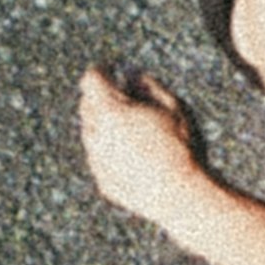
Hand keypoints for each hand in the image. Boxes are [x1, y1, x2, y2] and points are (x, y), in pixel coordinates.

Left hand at [77, 65, 208, 229]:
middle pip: (86, 104)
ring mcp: (96, 158)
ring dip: (103, 126)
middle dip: (100, 98)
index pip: (91, 79)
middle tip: (123, 100)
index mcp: (110, 111)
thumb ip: (149, 86)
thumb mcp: (172, 108)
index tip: (110, 70)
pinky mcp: (101, 179)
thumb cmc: (178, 147)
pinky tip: (134, 158)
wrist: (177, 195)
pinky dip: (110, 153)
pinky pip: (99, 158)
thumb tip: (133, 76)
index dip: (101, 71)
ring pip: (90, 132)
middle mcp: (95, 133)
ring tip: (131, 132)